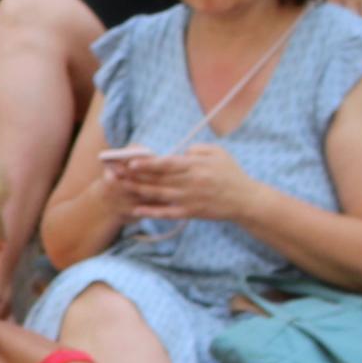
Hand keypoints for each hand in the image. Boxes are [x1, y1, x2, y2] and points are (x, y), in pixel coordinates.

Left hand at [106, 140, 257, 221]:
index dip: (147, 163)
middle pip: (158, 178)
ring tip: (120, 186)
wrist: (245, 200)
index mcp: (196, 166)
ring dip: (137, 190)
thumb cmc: (232, 174)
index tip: (130, 161)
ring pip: (158, 195)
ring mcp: (189, 199)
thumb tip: (179, 152)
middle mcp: (190, 183)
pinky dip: (151, 212)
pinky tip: (135, 210)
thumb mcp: (219, 153)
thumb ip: (197, 149)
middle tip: (116, 171)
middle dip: (135, 175)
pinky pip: (166, 213)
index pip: (167, 164)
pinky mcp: (190, 212)